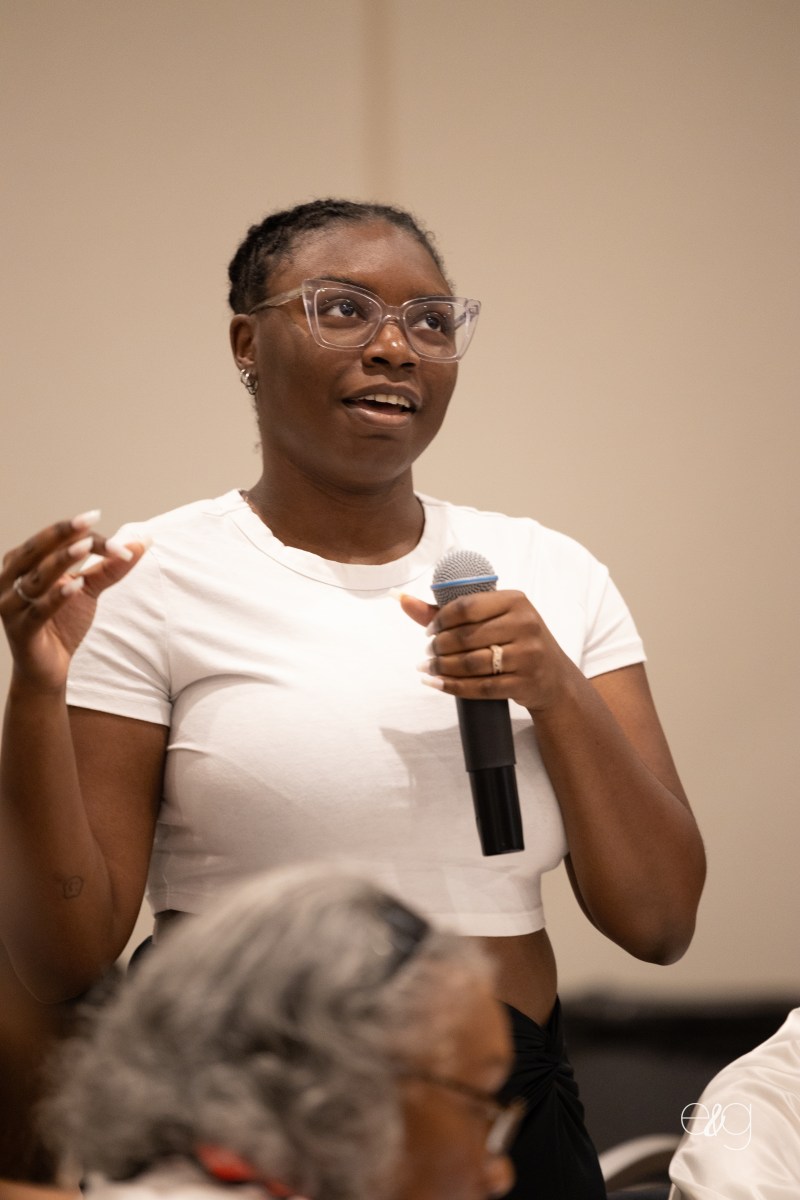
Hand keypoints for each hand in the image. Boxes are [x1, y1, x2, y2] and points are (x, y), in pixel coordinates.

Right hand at [0, 510, 147, 692]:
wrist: (49, 668)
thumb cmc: (62, 623)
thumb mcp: (88, 590)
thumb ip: (109, 567)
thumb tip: (144, 542)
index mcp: (21, 565)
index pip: (51, 541)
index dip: (81, 535)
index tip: (114, 538)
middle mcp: (10, 581)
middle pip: (36, 551)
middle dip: (63, 533)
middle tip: (88, 520)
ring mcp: (12, 606)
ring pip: (36, 578)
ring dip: (62, 560)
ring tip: (85, 546)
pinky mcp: (21, 630)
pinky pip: (38, 610)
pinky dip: (57, 597)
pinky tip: (76, 585)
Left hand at [400, 589, 577, 712]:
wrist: (554, 679)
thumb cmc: (516, 641)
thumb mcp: (493, 619)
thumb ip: (448, 611)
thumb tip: (401, 599)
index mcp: (516, 600)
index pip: (466, 606)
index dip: (440, 620)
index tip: (429, 631)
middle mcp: (525, 624)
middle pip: (465, 636)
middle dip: (438, 647)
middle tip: (428, 654)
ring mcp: (527, 655)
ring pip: (471, 663)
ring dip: (442, 668)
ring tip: (429, 668)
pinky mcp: (525, 683)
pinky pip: (480, 687)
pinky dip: (453, 687)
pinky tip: (436, 683)